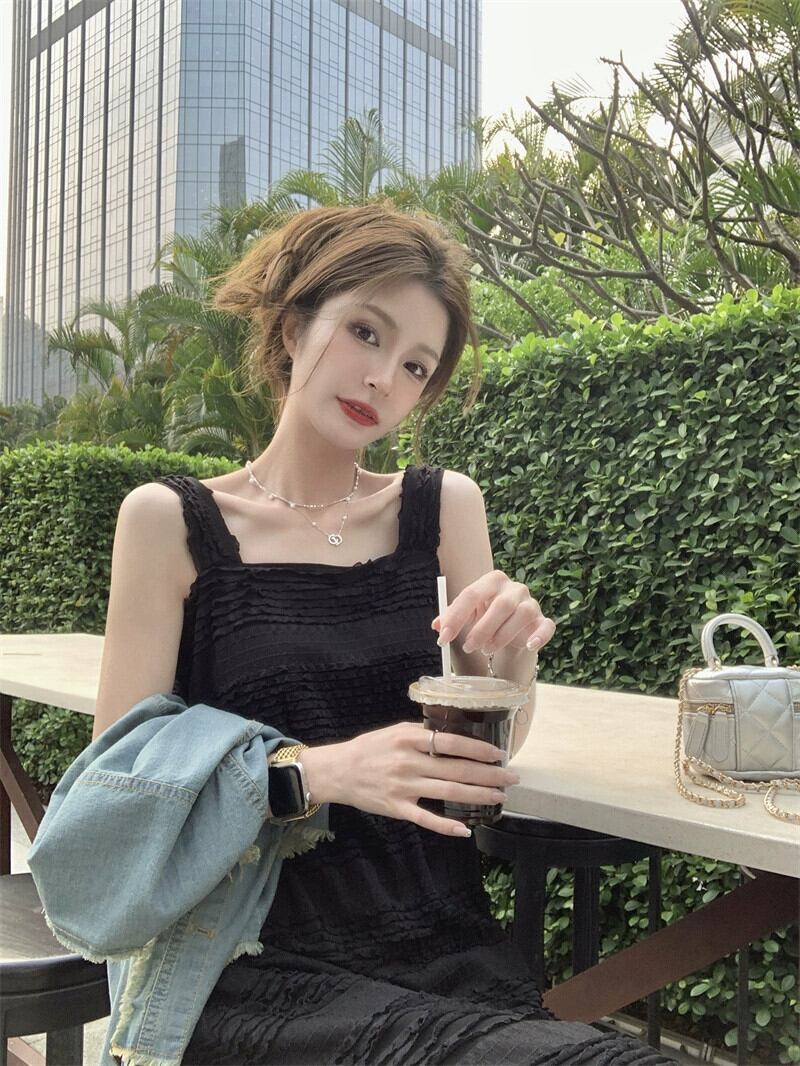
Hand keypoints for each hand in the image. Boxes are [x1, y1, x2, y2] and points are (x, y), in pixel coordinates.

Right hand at [300, 722, 519, 836]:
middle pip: (456, 770)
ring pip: (448, 792)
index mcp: (409, 738)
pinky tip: (465, 829)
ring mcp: (403, 787)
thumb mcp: (395, 731)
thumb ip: (423, 733)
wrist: (338, 771)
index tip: (498, 754)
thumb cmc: (370, 748)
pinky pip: (425, 818)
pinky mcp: (397, 808)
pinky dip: (446, 825)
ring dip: (477, 796)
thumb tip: (455, 735)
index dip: (478, 749)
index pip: (451, 742)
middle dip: (488, 775)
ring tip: (498, 797)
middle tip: (510, 778)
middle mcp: (408, 762)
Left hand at [431, 570, 555, 654]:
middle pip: (500, 605)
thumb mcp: (467, 614)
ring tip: (487, 650)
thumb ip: (451, 618)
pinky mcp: (543, 620)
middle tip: (468, 647)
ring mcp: (531, 603)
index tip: (443, 637)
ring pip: (521, 615)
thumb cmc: (486, 615)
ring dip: (502, 636)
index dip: (455, 617)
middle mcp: (514, 588)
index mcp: (492, 581)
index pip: (471, 594)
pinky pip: (546, 626)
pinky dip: (539, 636)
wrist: (512, 627)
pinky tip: (528, 646)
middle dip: (482, 629)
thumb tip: (437, 626)